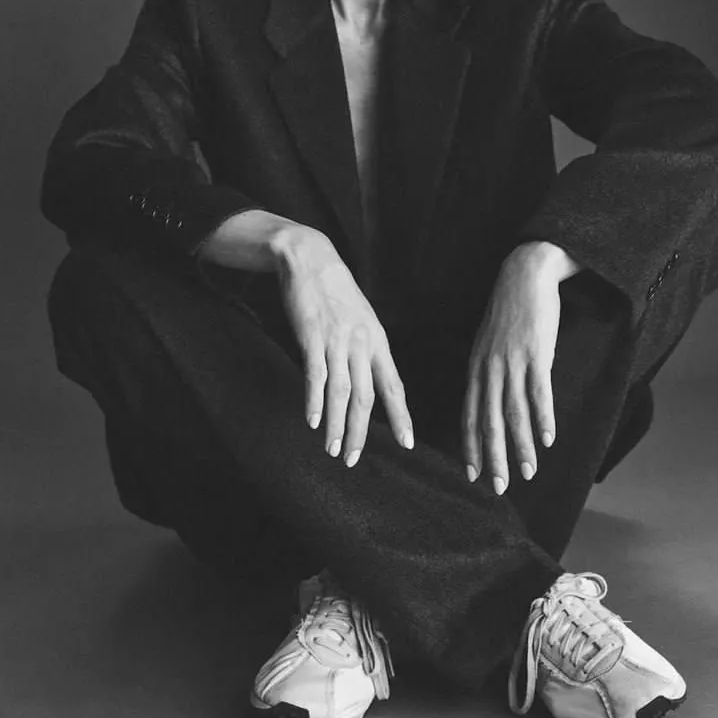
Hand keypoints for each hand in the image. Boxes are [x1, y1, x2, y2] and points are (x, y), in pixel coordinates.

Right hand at [272, 225, 413, 465]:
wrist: (310, 257)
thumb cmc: (334, 291)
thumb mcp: (360, 318)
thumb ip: (365, 349)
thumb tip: (365, 382)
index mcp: (378, 340)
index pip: (393, 385)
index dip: (401, 416)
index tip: (408, 443)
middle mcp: (362, 342)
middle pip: (366, 397)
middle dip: (361, 432)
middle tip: (353, 460)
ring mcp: (337, 339)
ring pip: (342, 391)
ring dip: (336, 424)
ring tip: (333, 450)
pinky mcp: (312, 334)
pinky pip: (316, 374)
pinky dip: (314, 400)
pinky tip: (312, 420)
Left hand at [461, 244, 569, 493]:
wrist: (523, 274)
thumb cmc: (508, 309)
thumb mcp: (488, 341)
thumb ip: (487, 369)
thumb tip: (490, 398)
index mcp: (476, 367)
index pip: (469, 414)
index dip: (471, 445)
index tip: (472, 473)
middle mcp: (489, 368)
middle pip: (489, 420)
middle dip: (493, 457)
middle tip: (497, 486)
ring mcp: (512, 361)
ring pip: (514, 413)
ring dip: (521, 446)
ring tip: (528, 472)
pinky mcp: (536, 353)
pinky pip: (539, 392)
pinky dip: (543, 418)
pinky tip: (547, 439)